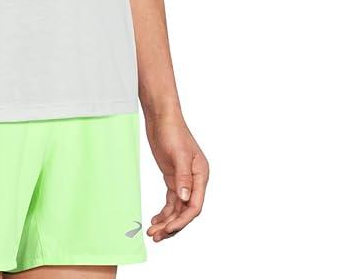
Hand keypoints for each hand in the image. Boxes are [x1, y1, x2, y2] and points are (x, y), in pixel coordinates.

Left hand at [143, 110, 208, 241]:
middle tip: (156, 236)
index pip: (195, 205)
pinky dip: (164, 212)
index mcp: (201, 174)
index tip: (167, 229)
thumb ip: (182, 177)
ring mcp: (184, 180)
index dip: (182, 220)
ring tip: (152, 233)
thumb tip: (185, 199)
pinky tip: (155, 219)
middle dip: (172, 225)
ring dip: (166, 221)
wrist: (161, 117)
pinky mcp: (173, 178)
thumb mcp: (178, 154)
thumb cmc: (172, 131)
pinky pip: (171, 201)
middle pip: (186, 211)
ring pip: (177, 208)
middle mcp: (195, 180)